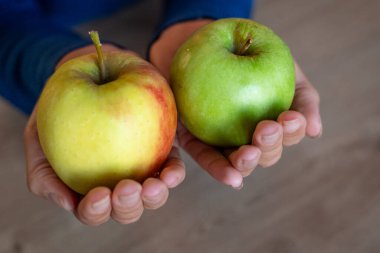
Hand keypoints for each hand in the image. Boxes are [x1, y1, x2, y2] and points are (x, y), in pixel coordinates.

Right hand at [24, 45, 184, 224]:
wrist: (87, 75)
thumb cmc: (58, 111)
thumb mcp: (37, 137)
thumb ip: (43, 171)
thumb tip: (67, 202)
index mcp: (89, 188)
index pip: (93, 211)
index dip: (96, 210)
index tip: (99, 194)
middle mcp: (118, 184)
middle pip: (127, 209)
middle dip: (128, 205)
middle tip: (128, 188)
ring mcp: (143, 169)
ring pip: (153, 195)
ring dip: (155, 195)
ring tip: (154, 184)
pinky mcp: (163, 151)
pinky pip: (172, 167)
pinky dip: (174, 173)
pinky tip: (172, 172)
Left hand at [150, 20, 321, 188]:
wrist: (207, 43)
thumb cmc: (250, 53)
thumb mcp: (281, 66)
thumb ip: (302, 97)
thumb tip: (314, 132)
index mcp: (273, 123)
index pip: (288, 133)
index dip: (291, 130)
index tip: (289, 118)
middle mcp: (251, 138)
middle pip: (266, 154)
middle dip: (269, 146)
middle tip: (266, 129)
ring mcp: (224, 143)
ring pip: (240, 162)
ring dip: (247, 163)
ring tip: (248, 154)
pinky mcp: (197, 142)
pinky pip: (207, 158)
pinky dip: (219, 170)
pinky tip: (232, 178)